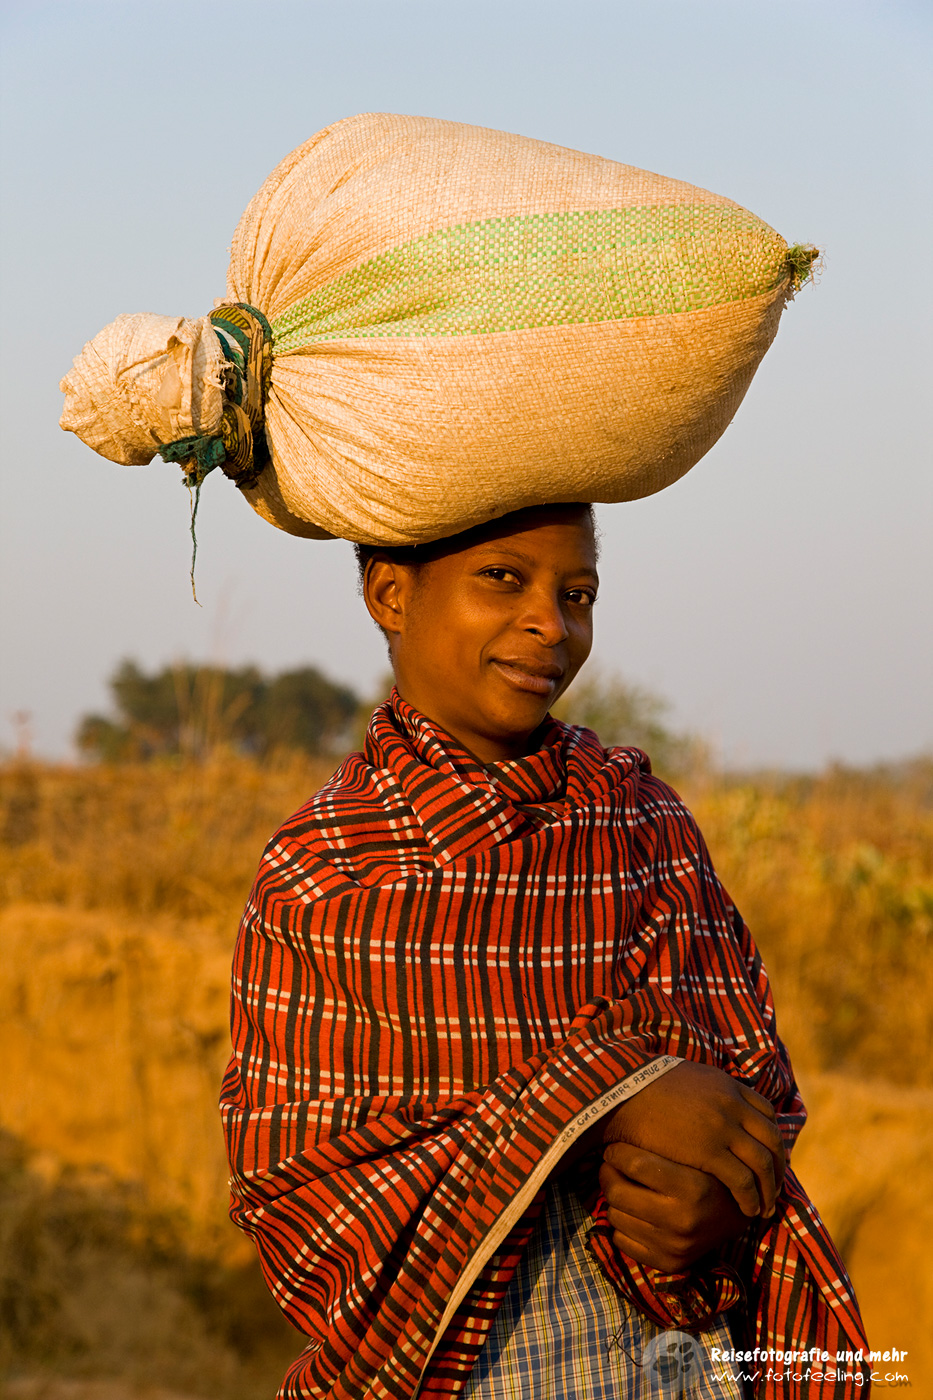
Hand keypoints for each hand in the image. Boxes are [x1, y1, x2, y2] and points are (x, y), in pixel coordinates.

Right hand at [599, 1061, 784, 1217]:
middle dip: (778, 1167)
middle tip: (775, 1188)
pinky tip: (748, 1209)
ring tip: (765, 1207)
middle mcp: (733, 1104)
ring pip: (763, 1163)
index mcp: (728, 1085)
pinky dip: (750, 1197)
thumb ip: (708, 1091)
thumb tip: (713, 1100)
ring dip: (768, 1188)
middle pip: (772, 1140)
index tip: (770, 1157)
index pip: (767, 1114)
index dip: (772, 1139)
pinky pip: (743, 1180)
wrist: (623, 1092)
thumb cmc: (646, 1088)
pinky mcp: (710, 1151)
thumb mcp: (688, 1079)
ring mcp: (724, 1127)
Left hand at [599, 1141, 750, 1271]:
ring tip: (626, 1188)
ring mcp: (674, 1246)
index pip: (634, 1164)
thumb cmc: (708, 1174)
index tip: (616, 1148)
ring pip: (614, 1216)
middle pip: (617, 1192)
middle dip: (607, 1174)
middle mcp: (683, 1220)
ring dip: (615, 1200)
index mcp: (692, 1187)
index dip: (616, 1152)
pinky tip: (635, 1213)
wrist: (737, 1216)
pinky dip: (622, 1225)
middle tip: (611, 1166)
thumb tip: (616, 1134)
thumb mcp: (694, 1154)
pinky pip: (620, 1240)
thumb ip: (661, 1146)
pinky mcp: (667, 1264)